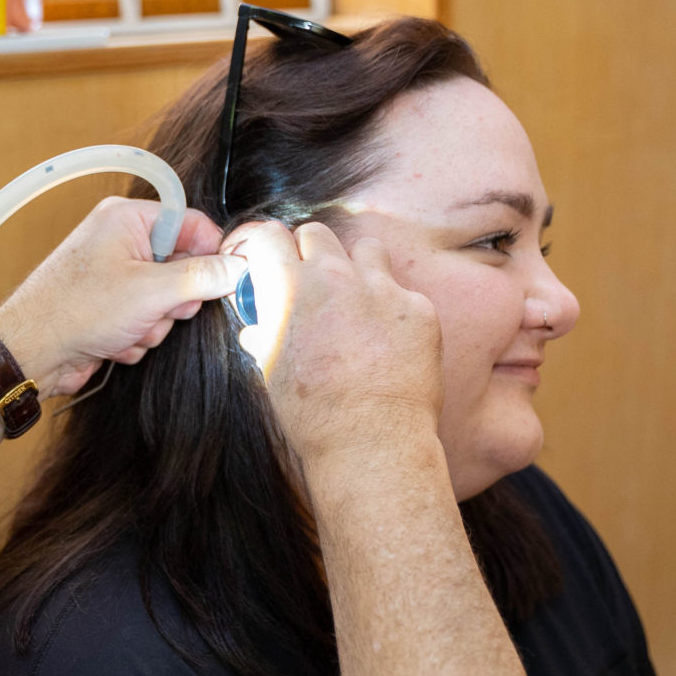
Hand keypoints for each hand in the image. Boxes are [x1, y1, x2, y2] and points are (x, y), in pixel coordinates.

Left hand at [0, 197, 247, 396]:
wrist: (31, 352)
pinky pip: (144, 323)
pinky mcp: (108, 311)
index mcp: (127, 220)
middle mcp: (119, 243)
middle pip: (181, 268)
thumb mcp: (152, 290)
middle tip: (161, 309)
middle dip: (174, 300)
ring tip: (127, 328)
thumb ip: (201, 277)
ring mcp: (113, 279)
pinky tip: (112, 341)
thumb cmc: (79, 310)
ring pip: (164, 303)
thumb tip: (236, 268)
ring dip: (153, 324)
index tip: (225, 279)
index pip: (191, 224)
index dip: (211, 253)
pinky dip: (135, 337)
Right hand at [235, 221, 443, 467]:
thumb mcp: (271, 372)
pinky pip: (401, 291)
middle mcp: (337, 276)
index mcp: (291, 288)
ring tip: (353, 303)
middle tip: (308, 282)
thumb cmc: (313, 413)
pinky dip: (390, 309)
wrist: (370, 442)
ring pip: (366, 249)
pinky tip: (387, 342)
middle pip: (316, 233)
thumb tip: (256, 328)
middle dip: (307, 252)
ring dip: (354, 267)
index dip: (258, 243)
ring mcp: (382, 289)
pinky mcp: (419, 308)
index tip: (260, 255)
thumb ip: (265, 335)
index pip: (266, 236)